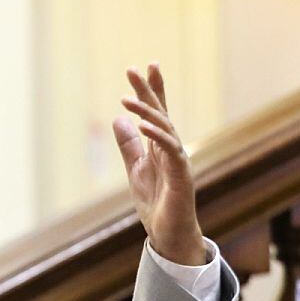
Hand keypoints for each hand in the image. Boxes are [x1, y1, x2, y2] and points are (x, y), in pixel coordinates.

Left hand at [113, 64, 205, 265]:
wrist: (168, 233)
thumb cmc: (156, 203)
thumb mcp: (135, 169)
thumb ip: (128, 145)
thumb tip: (118, 120)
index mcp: (161, 145)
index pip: (157, 111)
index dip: (151, 90)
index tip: (144, 67)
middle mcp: (172, 148)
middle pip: (161, 112)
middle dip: (149, 90)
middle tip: (135, 68)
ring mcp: (179, 160)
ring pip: (165, 128)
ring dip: (147, 112)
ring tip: (127, 99)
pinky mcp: (181, 175)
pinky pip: (170, 150)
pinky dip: (157, 136)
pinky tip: (142, 125)